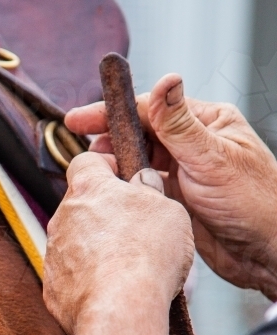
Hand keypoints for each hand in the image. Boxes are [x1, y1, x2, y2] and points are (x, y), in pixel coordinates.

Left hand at [44, 152, 193, 334]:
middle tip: (132, 227)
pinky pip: (70, 274)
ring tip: (125, 264)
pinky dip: (87, 278)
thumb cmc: (147, 255)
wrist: (120, 308)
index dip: (104, 165)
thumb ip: (151, 191)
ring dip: (95, 246)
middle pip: (80, 204)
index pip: (86, 161)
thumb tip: (143, 181)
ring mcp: (54, 252)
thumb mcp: (168, 210)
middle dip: (103, 211)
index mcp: (90, 188)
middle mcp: (63, 217)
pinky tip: (110, 288)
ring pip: (74, 240)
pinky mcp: (52, 286)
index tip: (122, 176)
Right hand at [65, 75, 276, 298]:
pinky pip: (144, 188)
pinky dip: (125, 189)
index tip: (78, 119)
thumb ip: (180, 124)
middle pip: (141, 133)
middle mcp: (195, 144)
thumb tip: (165, 81)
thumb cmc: (255, 203)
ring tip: (92, 175)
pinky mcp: (178, 200)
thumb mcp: (211, 159)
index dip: (111, 112)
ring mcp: (186, 173)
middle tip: (81, 151)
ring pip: (139, 162)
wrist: (268, 253)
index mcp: (208, 122)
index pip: (150, 109)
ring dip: (116, 166)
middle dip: (109, 139)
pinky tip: (110, 194)